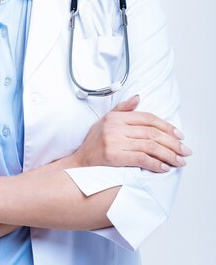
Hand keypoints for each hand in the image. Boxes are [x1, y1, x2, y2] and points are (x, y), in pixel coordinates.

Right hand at [76, 95, 191, 172]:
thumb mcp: (105, 121)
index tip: (179, 135)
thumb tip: (138, 98)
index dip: (166, 126)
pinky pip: (141, 158)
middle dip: (172, 142)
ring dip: (168, 154)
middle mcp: (115, 127)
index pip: (147, 118)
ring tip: (180, 161)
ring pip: (149, 146)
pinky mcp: (114, 156)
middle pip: (151, 133)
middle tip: (185, 150)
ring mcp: (114, 141)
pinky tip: (165, 167)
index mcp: (116, 117)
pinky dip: (155, 164)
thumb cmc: (93, 143)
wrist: (79, 162)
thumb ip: (122, 109)